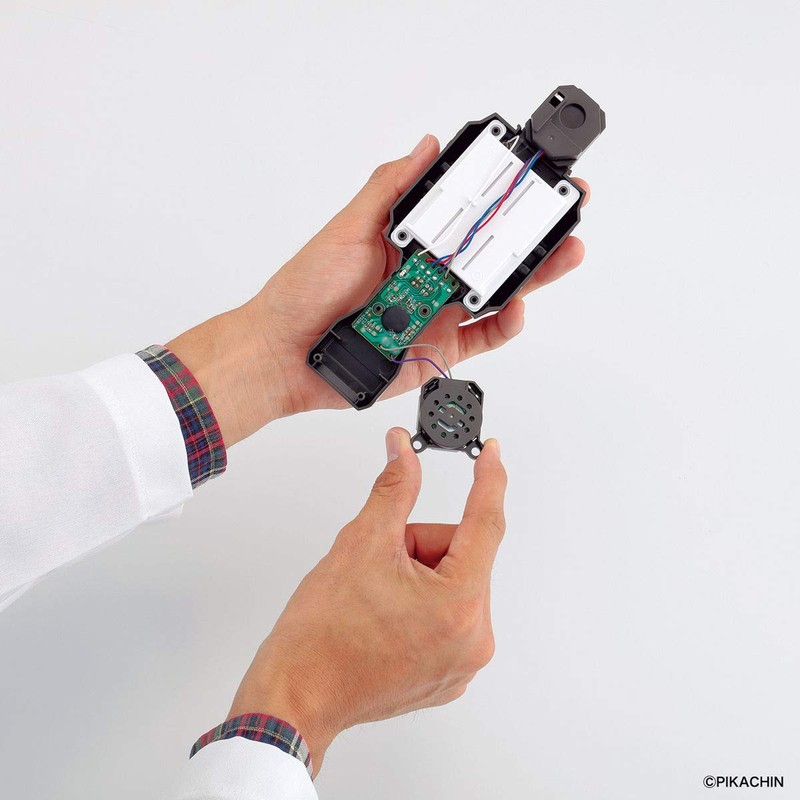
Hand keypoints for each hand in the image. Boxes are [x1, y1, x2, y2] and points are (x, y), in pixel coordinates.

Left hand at [169, 135, 588, 444]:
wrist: (285, 355)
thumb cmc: (305, 290)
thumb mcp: (347, 229)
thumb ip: (388, 190)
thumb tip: (424, 148)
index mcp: (410, 241)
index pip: (466, 215)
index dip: (501, 198)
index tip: (531, 179)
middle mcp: (429, 275)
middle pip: (491, 253)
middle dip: (532, 234)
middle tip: (564, 213)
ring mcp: (437, 313)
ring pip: (496, 294)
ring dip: (532, 277)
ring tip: (560, 256)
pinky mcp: (439, 350)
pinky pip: (483, 338)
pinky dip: (505, 325)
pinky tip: (516, 307)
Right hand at [227, 428, 507, 773]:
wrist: (296, 696)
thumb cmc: (321, 635)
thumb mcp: (362, 542)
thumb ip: (395, 487)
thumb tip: (403, 449)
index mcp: (460, 604)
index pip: (486, 522)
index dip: (488, 479)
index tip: (492, 454)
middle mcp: (474, 638)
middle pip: (459, 556)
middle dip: (419, 547)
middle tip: (378, 566)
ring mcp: (462, 662)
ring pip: (451, 584)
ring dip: (417, 575)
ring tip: (375, 598)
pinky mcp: (448, 674)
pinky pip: (446, 615)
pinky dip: (420, 603)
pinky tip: (384, 617)